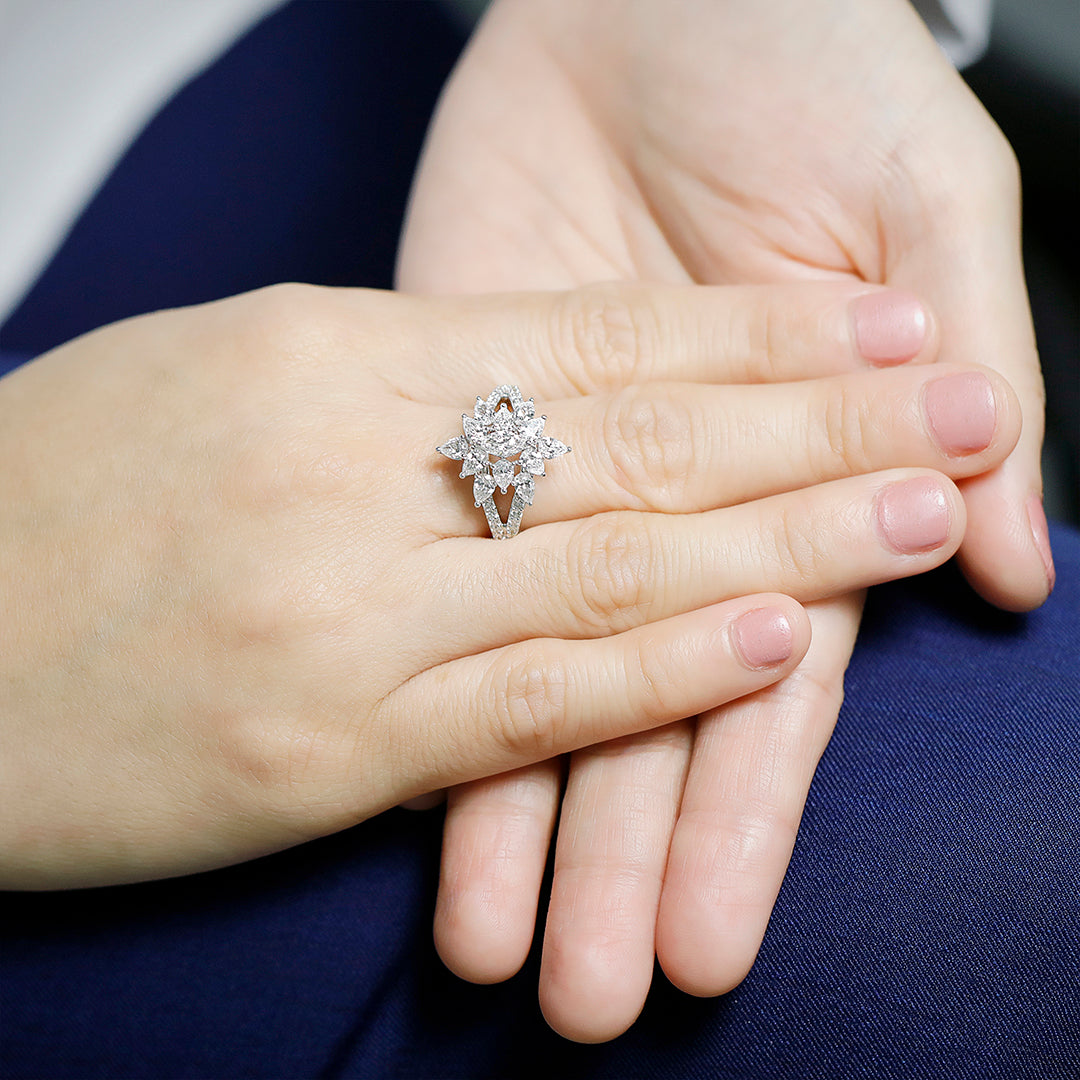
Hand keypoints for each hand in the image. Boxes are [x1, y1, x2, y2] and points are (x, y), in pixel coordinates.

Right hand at [0, 280, 1001, 888]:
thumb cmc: (55, 493)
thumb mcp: (222, 378)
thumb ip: (383, 389)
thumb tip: (528, 390)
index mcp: (322, 354)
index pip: (592, 333)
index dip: (752, 326)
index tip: (875, 321)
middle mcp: (345, 467)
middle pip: (635, 436)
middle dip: (817, 419)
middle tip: (958, 405)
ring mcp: (340, 611)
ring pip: (612, 563)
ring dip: (786, 541)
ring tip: (921, 510)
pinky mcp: (324, 749)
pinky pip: (534, 699)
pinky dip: (666, 672)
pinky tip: (783, 639)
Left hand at [397, 0, 1049, 1039]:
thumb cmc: (820, 76)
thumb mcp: (929, 205)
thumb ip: (980, 376)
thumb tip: (1010, 563)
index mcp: (791, 482)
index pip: (769, 681)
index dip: (743, 810)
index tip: (713, 929)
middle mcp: (665, 507)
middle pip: (646, 710)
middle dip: (628, 850)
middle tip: (601, 990)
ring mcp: (548, 473)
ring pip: (530, 665)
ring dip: (517, 807)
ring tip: (497, 946)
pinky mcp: (449, 413)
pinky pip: (433, 556)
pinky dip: (421, 658)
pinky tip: (402, 780)